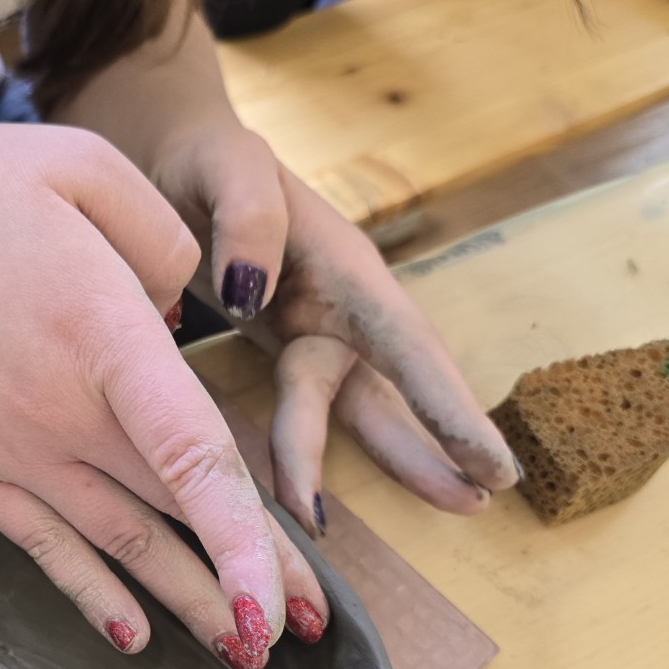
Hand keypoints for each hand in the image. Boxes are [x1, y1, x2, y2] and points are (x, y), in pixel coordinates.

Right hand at [0, 122, 329, 668]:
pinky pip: (43, 547)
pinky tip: (133, 637)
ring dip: (185, 602)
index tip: (284, 606)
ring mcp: (12, 451)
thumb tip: (184, 324)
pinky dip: (91, 595)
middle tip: (312, 630)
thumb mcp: (81, 166)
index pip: (191, 454)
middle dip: (248, 578)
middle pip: (174, 511)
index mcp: (101, 335)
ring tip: (242, 653)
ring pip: (119, 545)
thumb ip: (163, 243)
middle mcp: (61, 412)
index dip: (244, 538)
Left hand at [150, 123, 518, 535]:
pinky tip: (313, 508)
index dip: (446, 407)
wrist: (175, 160)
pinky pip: (305, 415)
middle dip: (436, 444)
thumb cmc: (207, 159)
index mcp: (344, 267)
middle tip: (481, 500)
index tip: (492, 464)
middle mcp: (342, 309)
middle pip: (392, 386)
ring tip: (452, 507)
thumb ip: (247, 215)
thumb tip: (256, 295)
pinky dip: (311, 461)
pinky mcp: (285, 352)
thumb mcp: (225, 165)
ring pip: (353, 411)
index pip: (405, 343)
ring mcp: (316, 334)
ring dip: (395, 462)